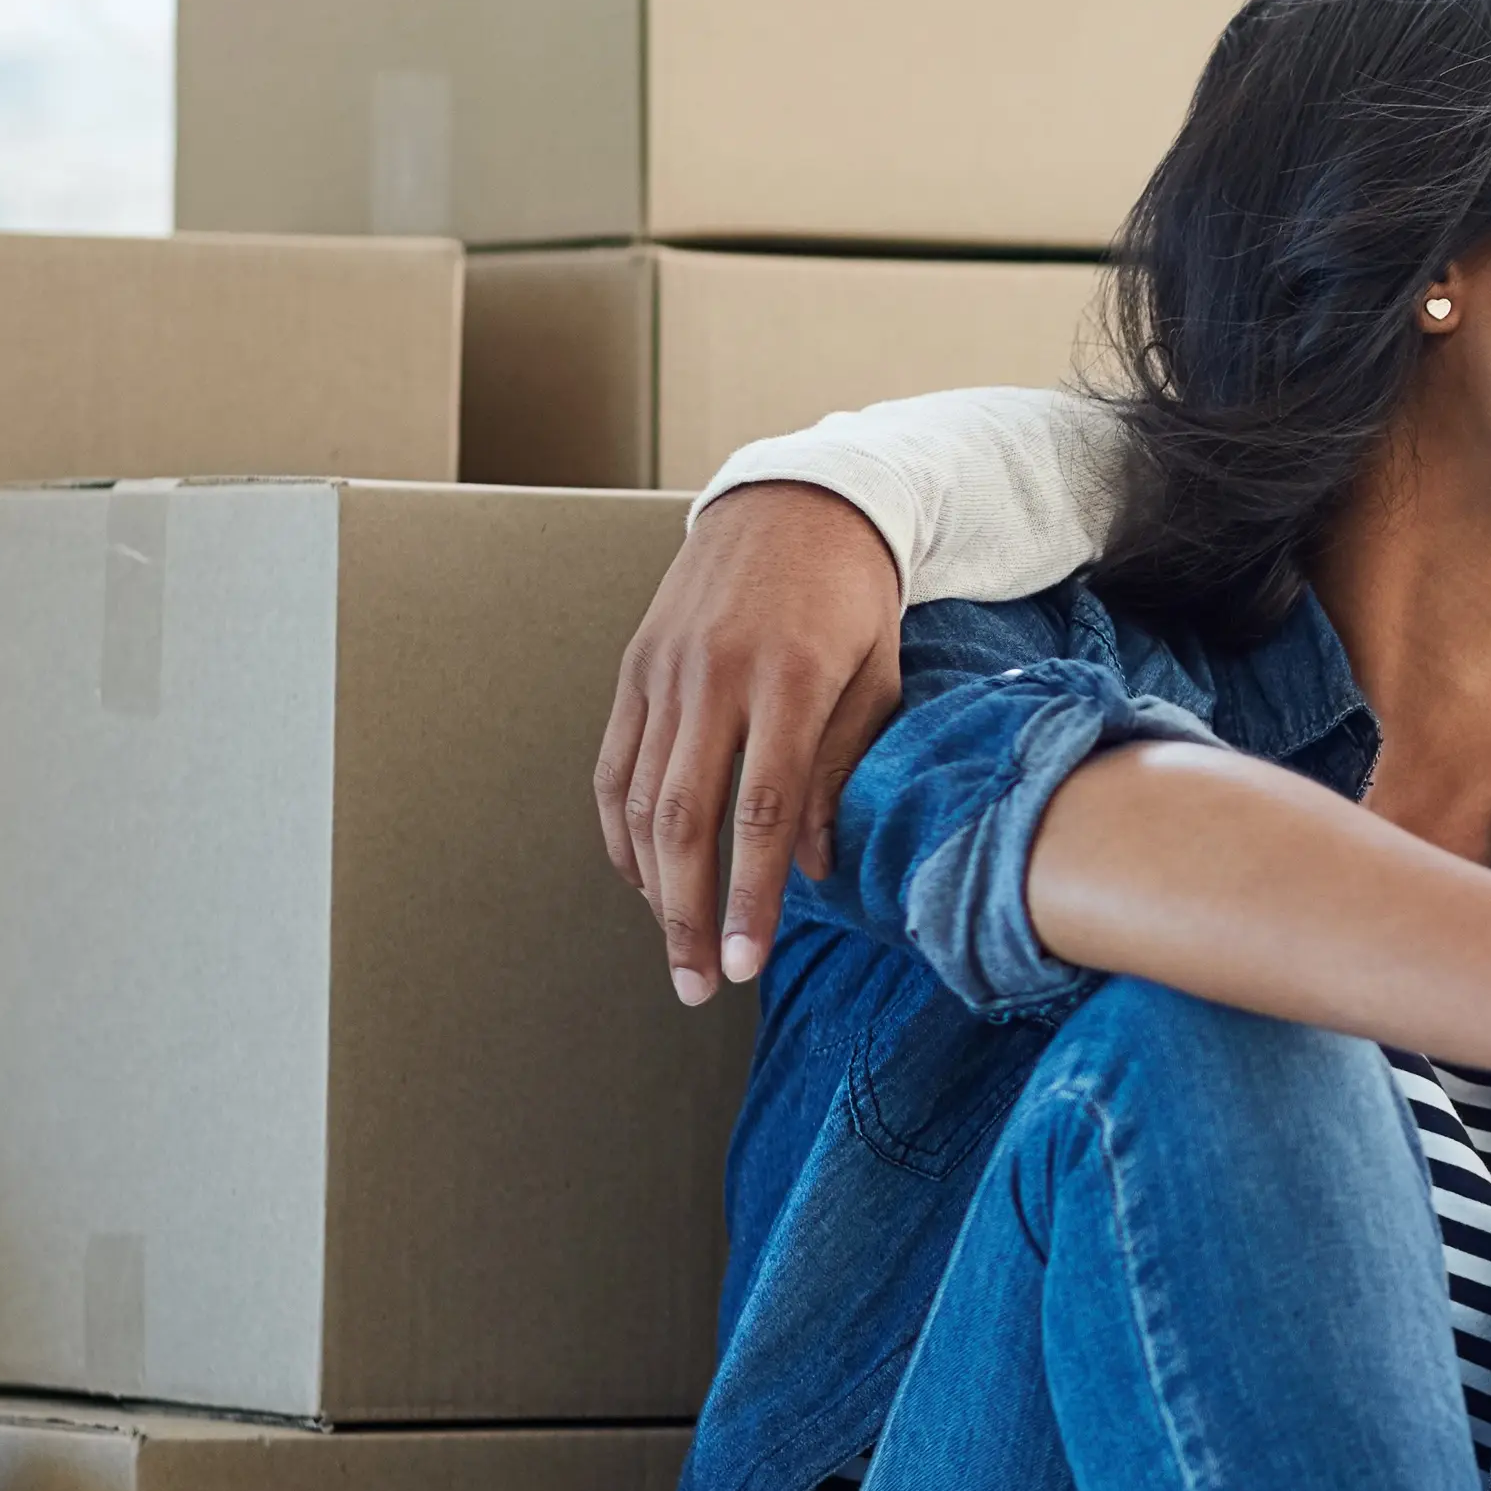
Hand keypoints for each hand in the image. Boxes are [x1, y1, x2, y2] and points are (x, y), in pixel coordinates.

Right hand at [593, 482, 905, 1004]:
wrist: (793, 505)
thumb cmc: (852, 602)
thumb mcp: (878, 678)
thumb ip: (845, 771)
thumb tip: (812, 870)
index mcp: (791, 681)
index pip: (763, 814)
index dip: (751, 898)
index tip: (748, 963)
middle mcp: (715, 678)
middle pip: (685, 819)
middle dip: (688, 914)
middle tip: (699, 984)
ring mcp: (664, 672)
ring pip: (638, 800)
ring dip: (650, 888)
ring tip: (675, 949)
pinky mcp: (633, 669)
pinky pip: (613, 765)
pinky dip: (619, 832)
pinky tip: (640, 880)